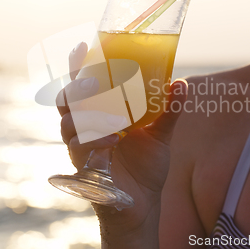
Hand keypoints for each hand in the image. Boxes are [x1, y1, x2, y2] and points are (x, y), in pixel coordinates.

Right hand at [56, 42, 187, 244]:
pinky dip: (94, 142)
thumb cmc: (147, 167)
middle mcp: (86, 129)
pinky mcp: (84, 169)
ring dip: (88, 117)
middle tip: (94, 81)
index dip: (78, 67)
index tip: (82, 46)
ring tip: (114, 119)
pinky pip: (79, 150)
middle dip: (76, 87)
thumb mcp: (161, 135)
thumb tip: (181, 83)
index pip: (83, 86)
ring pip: (68, 124)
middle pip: (67, 101)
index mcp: (101, 115)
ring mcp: (82, 149)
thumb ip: (169, 110)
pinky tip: (113, 141)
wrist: (144, 203)